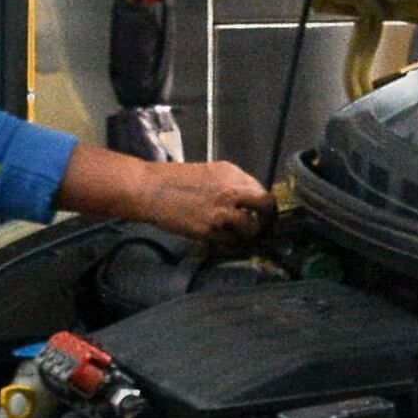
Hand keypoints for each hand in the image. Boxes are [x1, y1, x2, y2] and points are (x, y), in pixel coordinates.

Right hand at [131, 157, 276, 243]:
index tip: (263, 212)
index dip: (264, 204)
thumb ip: (231, 184)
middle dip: (268, 219)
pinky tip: (226, 241)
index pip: (261, 190)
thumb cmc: (174, 180)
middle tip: (263, 227)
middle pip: (266, 207)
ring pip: (251, 228)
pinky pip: (230, 242)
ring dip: (249, 234)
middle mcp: (231, 191)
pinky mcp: (209, 230)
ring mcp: (221, 212)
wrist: (150, 189)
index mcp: (231, 174)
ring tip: (243, 237)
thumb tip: (247, 199)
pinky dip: (231, 243)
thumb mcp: (210, 173)